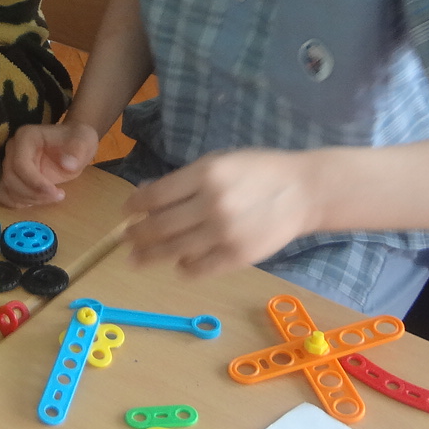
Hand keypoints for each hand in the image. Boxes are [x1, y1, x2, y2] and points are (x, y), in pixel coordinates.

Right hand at [0, 120, 98, 208]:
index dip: (35, 182)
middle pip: (11, 178)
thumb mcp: (83, 142)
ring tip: (52, 197)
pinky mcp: (13, 176)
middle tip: (58, 196)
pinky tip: (38, 201)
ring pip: (7, 188)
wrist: (73, 143)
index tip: (56, 192)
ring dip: (29, 199)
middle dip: (34, 194)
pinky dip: (19, 202)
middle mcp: (13, 148)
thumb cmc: (76, 140)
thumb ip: (77, 153)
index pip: (20, 164)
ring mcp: (10, 163)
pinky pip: (5, 194)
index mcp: (26, 136)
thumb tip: (67, 165)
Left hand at [124, 148, 319, 276]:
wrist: (303, 192)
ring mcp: (224, 233)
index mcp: (205, 175)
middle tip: (125, 239)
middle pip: (159, 226)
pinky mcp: (237, 256)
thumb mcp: (219, 161)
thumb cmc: (258, 171)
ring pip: (173, 250)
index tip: (126, 212)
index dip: (134, 206)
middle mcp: (211, 204)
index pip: (155, 195)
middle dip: (136, 235)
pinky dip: (183, 267)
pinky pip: (198, 268)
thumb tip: (145, 194)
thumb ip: (184, 180)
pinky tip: (178, 263)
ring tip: (136, 258)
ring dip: (149, 255)